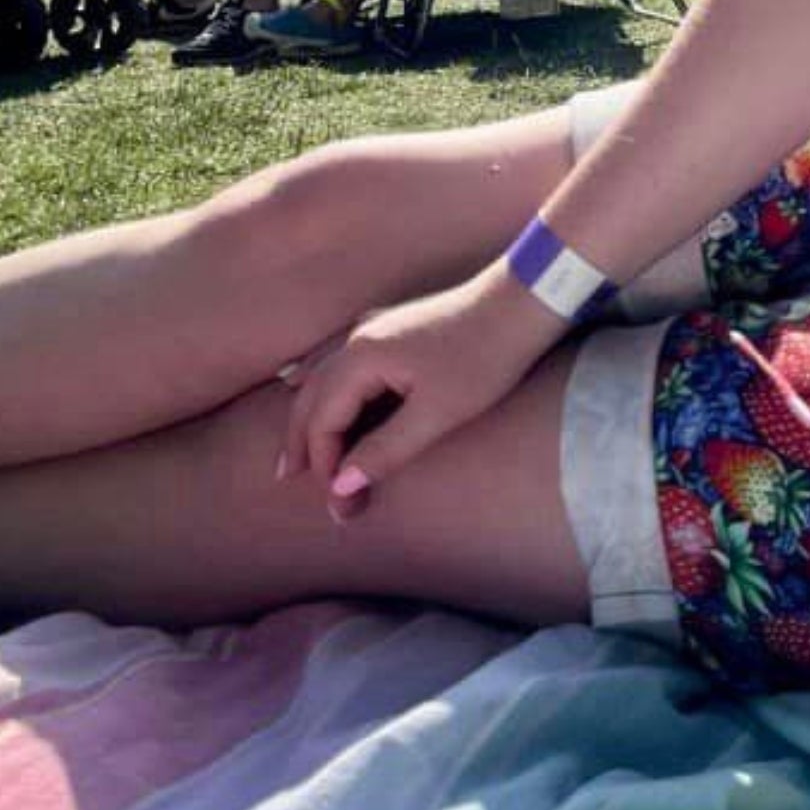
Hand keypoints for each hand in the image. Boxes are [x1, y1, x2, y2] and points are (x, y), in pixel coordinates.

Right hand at [275, 269, 556, 515]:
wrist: (519, 305)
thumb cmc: (483, 359)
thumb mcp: (437, 415)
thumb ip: (385, 450)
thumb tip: (340, 484)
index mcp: (361, 359)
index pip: (323, 421)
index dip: (325, 466)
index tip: (341, 505)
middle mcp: (356, 340)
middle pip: (311, 398)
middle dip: (305, 445)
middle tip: (290, 484)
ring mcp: (371, 329)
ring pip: (320, 378)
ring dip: (306, 416)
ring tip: (293, 452)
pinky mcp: (388, 327)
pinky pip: (334, 358)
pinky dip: (317, 382)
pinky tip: (300, 381)